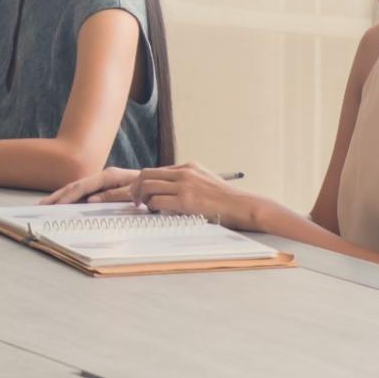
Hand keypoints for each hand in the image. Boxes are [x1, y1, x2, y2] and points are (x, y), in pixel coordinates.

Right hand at [40, 166, 140, 204]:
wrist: (161, 182)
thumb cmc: (150, 188)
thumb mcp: (134, 191)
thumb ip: (114, 195)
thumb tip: (91, 200)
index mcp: (108, 176)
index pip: (81, 187)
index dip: (67, 196)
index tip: (54, 204)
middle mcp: (102, 177)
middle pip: (75, 186)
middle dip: (57, 196)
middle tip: (41, 206)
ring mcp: (102, 182)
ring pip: (77, 189)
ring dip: (61, 197)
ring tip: (46, 205)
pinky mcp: (104, 187)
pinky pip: (84, 193)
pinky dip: (72, 198)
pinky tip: (64, 204)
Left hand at [127, 164, 265, 229]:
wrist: (243, 206)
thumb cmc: (227, 199)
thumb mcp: (206, 181)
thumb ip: (189, 182)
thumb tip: (171, 191)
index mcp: (188, 167)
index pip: (157, 170)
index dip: (144, 181)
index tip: (140, 191)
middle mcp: (184, 172)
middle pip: (147, 174)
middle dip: (135, 186)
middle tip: (134, 199)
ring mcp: (185, 185)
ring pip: (148, 185)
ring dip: (141, 197)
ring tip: (143, 206)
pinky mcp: (186, 200)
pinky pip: (158, 200)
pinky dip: (152, 206)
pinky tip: (154, 211)